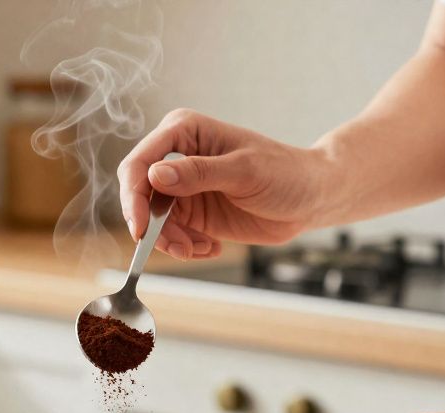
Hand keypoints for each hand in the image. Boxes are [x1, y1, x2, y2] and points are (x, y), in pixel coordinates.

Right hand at [117, 108, 336, 259]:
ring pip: (153, 221)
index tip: (142, 227)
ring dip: (171, 241)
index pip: (140, 162)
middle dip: (152, 226)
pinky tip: (211, 247)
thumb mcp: (244, 171)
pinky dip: (185, 248)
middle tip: (178, 247)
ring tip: (201, 248)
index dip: (134, 196)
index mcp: (184, 132)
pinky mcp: (191, 213)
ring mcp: (182, 187)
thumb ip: (199, 173)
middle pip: (139, 194)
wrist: (310, 198)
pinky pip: (171, 236)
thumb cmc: (285, 173)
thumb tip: (154, 176)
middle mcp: (176, 158)